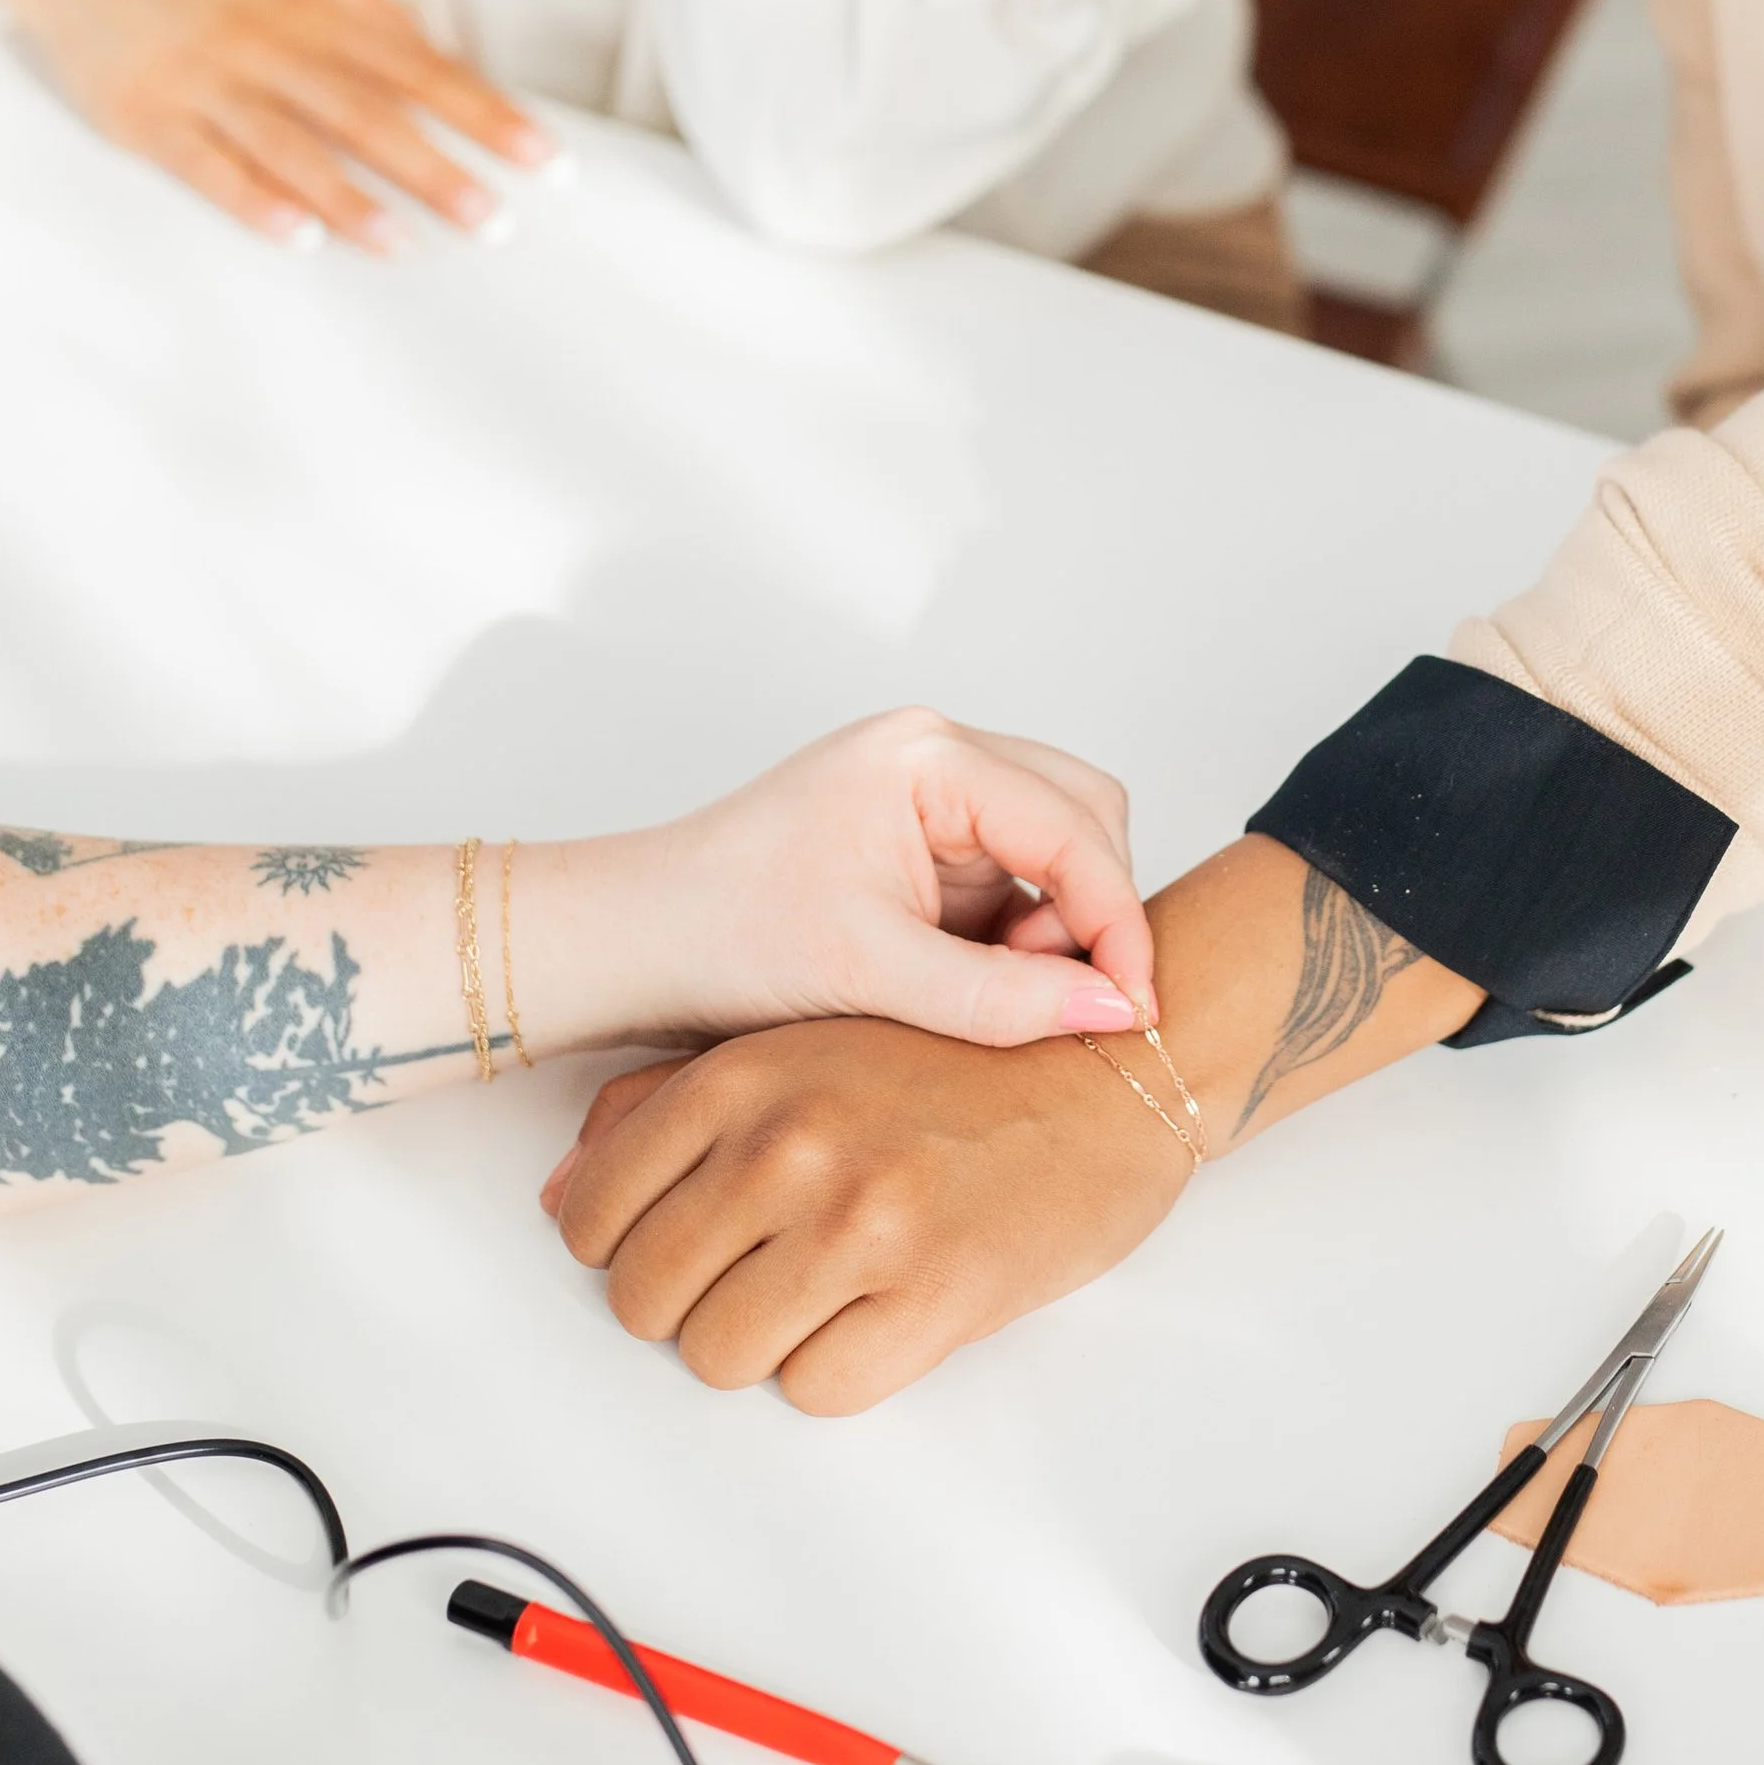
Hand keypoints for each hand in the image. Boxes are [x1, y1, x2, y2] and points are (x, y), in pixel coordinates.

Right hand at [0, 0, 551, 247]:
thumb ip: (360, 11)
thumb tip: (437, 58)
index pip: (420, 67)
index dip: (486, 115)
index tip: (544, 160)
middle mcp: (265, 38)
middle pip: (367, 110)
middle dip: (437, 166)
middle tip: (497, 220)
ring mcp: (203, 77)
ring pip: (292, 145)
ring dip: (355, 199)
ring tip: (411, 245)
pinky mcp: (145, 114)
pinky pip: (207, 166)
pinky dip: (256, 202)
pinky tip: (301, 238)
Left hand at [542, 1012, 1183, 1408]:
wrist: (1109, 1079)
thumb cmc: (958, 1067)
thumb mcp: (800, 1045)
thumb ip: (668, 1106)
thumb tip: (570, 1197)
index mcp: (746, 1077)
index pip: (593, 1215)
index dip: (623, 1250)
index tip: (675, 1246)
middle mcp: (793, 1143)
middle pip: (644, 1298)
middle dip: (687, 1306)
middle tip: (754, 1278)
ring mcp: (863, 1221)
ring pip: (718, 1356)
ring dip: (761, 1344)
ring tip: (822, 1294)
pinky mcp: (935, 1294)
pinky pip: (816, 1390)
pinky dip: (837, 1371)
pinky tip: (877, 1314)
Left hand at [554, 707, 1156, 1052]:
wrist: (631, 944)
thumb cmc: (722, 937)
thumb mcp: (873, 976)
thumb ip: (1003, 997)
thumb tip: (1116, 1011)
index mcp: (927, 756)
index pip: (1077, 829)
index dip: (1118, 924)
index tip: (1132, 1010)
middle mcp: (937, 752)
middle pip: (1085, 816)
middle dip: (1092, 911)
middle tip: (1060, 1000)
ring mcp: (930, 790)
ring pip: (1058, 845)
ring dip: (1057, 924)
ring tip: (1000, 996)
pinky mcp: (920, 836)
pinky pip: (1013, 875)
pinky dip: (1018, 934)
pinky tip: (978, 988)